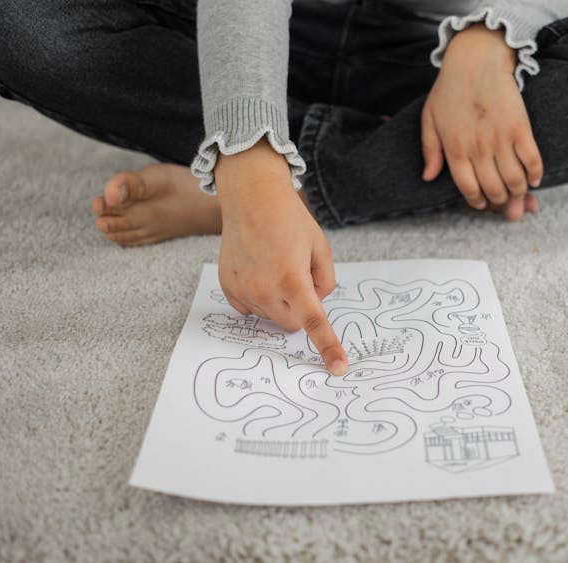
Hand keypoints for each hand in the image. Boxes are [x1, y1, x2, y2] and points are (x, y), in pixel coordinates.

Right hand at [214, 140, 348, 375]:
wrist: (252, 198)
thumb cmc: (290, 220)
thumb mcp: (320, 248)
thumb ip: (325, 282)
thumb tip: (315, 304)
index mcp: (293, 279)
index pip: (314, 323)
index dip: (328, 347)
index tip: (339, 369)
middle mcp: (265, 289)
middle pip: (292, 324)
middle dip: (300, 309)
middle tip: (298, 277)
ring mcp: (243, 290)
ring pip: (270, 316)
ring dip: (279, 301)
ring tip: (275, 266)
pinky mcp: (228, 288)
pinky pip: (250, 308)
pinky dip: (259, 297)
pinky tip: (259, 271)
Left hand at [421, 23, 542, 221]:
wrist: (476, 61)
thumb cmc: (450, 89)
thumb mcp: (429, 119)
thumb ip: (429, 150)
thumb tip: (428, 178)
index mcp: (455, 149)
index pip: (468, 188)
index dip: (477, 201)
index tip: (483, 203)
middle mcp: (478, 149)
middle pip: (494, 189)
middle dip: (501, 202)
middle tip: (504, 203)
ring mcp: (501, 139)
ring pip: (514, 180)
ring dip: (519, 193)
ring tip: (520, 194)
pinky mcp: (521, 128)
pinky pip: (532, 160)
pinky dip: (535, 174)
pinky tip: (535, 180)